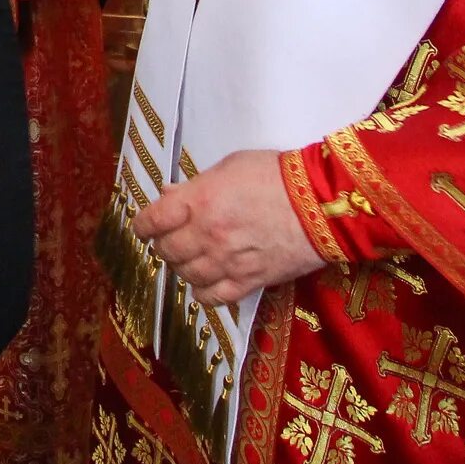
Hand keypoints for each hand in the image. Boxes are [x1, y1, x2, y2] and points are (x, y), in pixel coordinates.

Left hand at [134, 150, 324, 305]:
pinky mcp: (249, 281)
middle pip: (166, 251)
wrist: (322, 203)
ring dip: (183, 267)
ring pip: (186, 275)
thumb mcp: (231, 166)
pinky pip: (212, 297)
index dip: (142, 225)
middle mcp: (207, 235)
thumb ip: (196, 183)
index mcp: (199, 201)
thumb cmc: (277, 174)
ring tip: (191, 257)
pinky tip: (205, 282)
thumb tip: (169, 194)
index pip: (151, 221)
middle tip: (172, 238)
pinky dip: (202, 292)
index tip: (144, 226)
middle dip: (164, 244)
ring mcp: (227, 262)